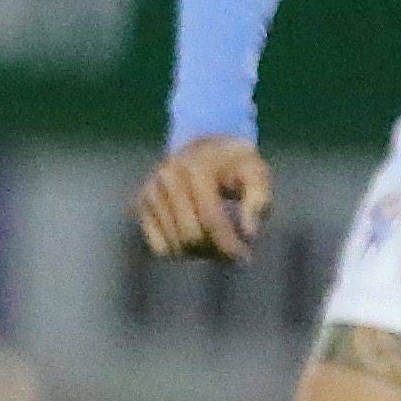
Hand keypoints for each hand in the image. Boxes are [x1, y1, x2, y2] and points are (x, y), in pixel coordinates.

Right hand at [133, 134, 276, 263]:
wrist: (204, 144)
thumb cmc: (235, 165)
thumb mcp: (256, 173)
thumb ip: (259, 199)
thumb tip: (250, 233)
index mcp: (195, 168)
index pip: (211, 219)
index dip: (229, 244)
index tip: (245, 256)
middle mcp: (166, 177)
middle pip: (191, 236)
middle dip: (216, 250)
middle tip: (232, 249)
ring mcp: (150, 191)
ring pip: (175, 246)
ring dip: (199, 253)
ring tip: (216, 241)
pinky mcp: (140, 204)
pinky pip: (160, 248)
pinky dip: (180, 251)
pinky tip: (195, 237)